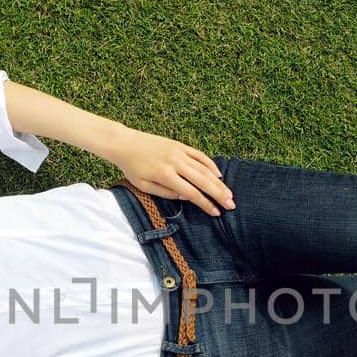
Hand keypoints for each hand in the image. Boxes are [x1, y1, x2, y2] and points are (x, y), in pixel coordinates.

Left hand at [113, 129, 235, 216]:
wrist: (125, 143)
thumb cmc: (132, 167)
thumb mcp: (144, 185)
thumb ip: (166, 193)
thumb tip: (187, 197)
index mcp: (165, 175)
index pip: (191, 193)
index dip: (205, 204)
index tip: (216, 212)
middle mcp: (175, 162)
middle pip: (203, 181)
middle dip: (219, 194)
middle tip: (231, 204)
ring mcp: (179, 152)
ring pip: (204, 168)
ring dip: (218, 182)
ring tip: (228, 193)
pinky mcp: (180, 145)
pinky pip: (199, 155)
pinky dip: (210, 165)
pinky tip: (218, 175)